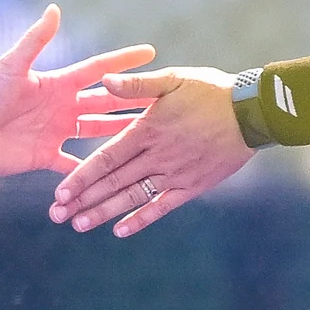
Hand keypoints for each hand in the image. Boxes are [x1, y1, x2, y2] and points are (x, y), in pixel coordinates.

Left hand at [0, 5, 158, 176]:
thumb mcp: (12, 67)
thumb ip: (36, 41)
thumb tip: (55, 9)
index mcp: (57, 83)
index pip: (98, 70)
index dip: (123, 62)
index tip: (152, 53)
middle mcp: (61, 106)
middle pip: (105, 102)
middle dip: (132, 100)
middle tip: (164, 102)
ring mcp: (55, 132)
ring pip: (96, 133)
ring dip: (120, 135)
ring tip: (148, 138)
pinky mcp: (44, 156)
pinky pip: (73, 167)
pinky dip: (90, 173)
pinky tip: (116, 177)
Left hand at [48, 67, 250, 235]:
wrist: (252, 113)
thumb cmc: (211, 90)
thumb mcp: (172, 79)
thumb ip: (136, 85)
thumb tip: (102, 79)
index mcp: (147, 130)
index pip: (105, 159)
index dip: (81, 177)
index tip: (60, 193)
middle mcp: (156, 157)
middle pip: (113, 183)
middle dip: (84, 201)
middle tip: (58, 216)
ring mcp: (174, 174)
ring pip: (132, 198)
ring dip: (105, 213)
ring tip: (80, 226)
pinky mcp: (191, 186)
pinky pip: (161, 206)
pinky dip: (140, 219)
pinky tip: (120, 231)